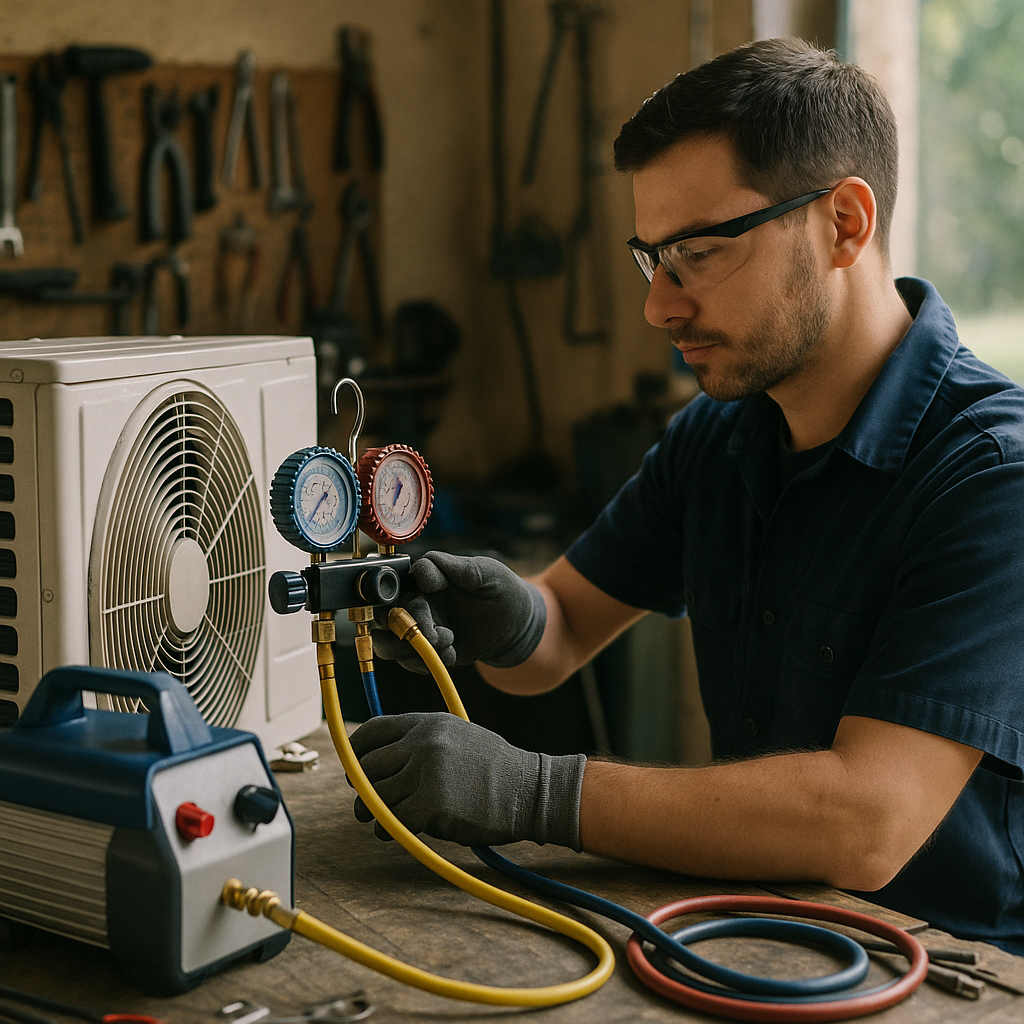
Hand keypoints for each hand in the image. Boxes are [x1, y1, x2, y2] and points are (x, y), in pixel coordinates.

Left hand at [349, 712, 585, 848]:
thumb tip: (381, 760)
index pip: (373, 731)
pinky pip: (392, 820)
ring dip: (373, 813)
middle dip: (361, 787)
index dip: (355, 751)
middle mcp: (423, 742)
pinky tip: (395, 832)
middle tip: (365, 803)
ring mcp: (427, 771)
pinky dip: (388, 829)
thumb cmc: (495, 769)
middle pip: (367, 766)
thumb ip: (422, 742)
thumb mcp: (458, 737)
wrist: (529, 790)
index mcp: (428, 723)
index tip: (353, 767)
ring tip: (381, 820)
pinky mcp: (431, 804)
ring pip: (375, 796)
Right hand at [370, 551, 546, 671]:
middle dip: (405, 628)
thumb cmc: (501, 589)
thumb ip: (457, 567)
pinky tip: (452, 655)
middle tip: (435, 635)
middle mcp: (416, 602)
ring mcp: (419, 628)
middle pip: (383, 616)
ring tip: (446, 644)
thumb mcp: (486, 572)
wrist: (516, 624)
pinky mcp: (427, 651)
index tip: (433, 588)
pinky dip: (427, 663)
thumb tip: (423, 569)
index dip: (409, 589)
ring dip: (411, 650)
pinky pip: (409, 663)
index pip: (397, 582)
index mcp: (425, 579)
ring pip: (387, 643)